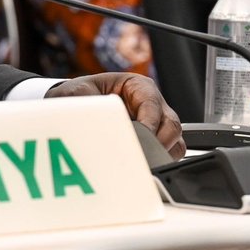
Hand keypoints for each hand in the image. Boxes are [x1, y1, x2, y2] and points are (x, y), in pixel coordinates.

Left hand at [46, 72, 184, 159]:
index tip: (139, 138)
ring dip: (161, 154)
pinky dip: (160, 161)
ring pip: (174, 142)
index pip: (152, 105)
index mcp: (138, 86)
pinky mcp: (156, 141)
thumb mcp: (80, 92)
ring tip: (140, 162)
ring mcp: (157, 123)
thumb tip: (100, 121)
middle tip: (141, 155)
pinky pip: (170, 153)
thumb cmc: (81, 94)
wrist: (74, 105)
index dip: (149, 124)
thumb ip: (90, 103)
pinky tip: (143, 164)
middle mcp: (152, 104)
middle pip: (171, 125)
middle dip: (158, 143)